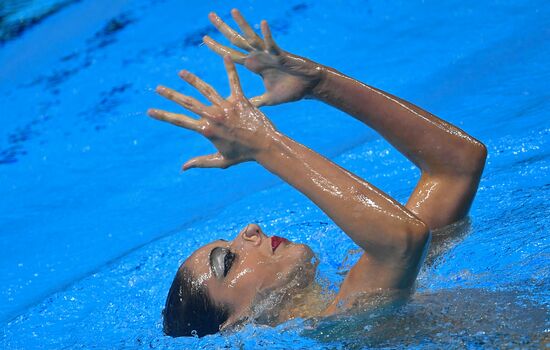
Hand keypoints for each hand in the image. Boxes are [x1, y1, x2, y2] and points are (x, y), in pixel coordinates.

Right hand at [148, 56, 276, 170]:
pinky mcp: (240, 100)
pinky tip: (224, 57)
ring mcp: (226, 107)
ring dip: (192, 80)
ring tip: (181, 72)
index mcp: (207, 130)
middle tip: (158, 88)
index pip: (180, 122)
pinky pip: (234, 82)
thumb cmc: (243, 155)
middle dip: (171, 95)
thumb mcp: (220, 160)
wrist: (265, 147)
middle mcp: (214, 117)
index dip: (163, 116)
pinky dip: (229, 69)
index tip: (150, 111)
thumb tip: (183, 168)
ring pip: (206, 90)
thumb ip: (201, 162)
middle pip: (187, 103)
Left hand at [204, 9, 322, 106]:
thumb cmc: (291, 91)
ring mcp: (269, 54)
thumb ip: (256, 101)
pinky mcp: (281, 56)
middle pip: (236, 41)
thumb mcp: (268, 99)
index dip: (218, 47)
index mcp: (254, 65)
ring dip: (242, 24)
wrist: (309, 88)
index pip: (231, 54)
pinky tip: (262, 23)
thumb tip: (244, 108)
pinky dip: (267, 35)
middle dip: (223, 29)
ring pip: (252, 37)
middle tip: (210, 15)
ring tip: (232, 11)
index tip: (204, 39)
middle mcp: (259, 56)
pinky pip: (272, 44)